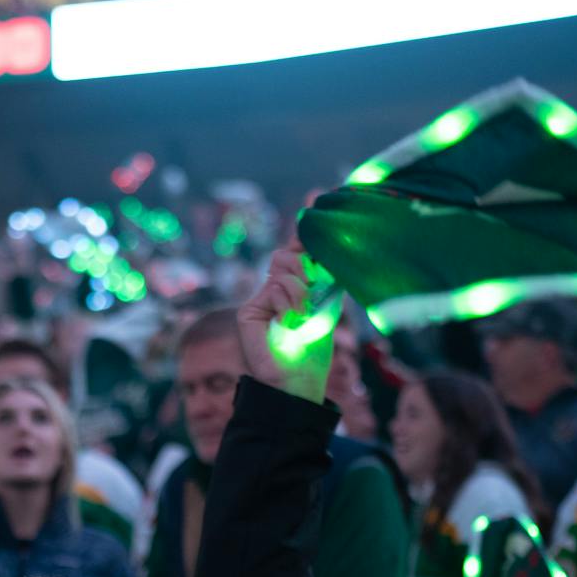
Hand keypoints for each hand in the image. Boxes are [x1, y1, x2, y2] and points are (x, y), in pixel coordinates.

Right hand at [238, 241, 330, 400]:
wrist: (299, 378)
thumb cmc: (314, 346)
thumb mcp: (327, 303)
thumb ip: (326, 275)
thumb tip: (327, 249)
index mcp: (294, 285)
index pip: (297, 250)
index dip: (304, 228)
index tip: (313, 198)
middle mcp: (275, 288)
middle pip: (286, 254)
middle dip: (305, 264)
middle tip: (314, 287)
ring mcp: (260, 299)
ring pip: (280, 267)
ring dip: (300, 290)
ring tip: (303, 315)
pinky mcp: (249, 311)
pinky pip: (274, 288)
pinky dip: (288, 305)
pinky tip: (289, 323)